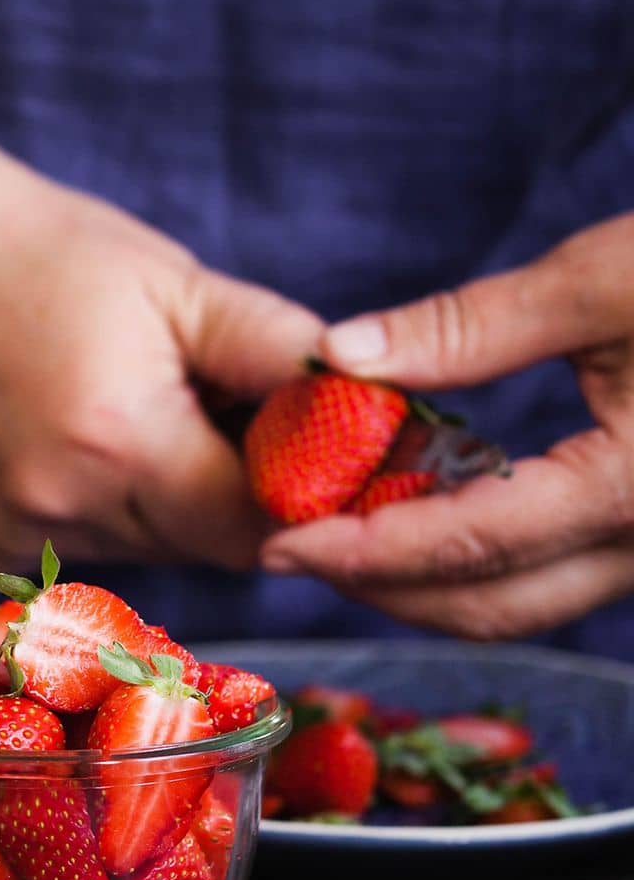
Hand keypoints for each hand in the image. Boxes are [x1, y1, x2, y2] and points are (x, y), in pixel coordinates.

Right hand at [0, 153, 321, 574]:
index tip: (315, 450)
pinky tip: (73, 443)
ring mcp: (12, 538)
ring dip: (168, 504)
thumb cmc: (41, 256)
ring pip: (147, 552)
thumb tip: (377, 407)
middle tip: (222, 415)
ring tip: (137, 415)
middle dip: (237, 494)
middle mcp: (62, 509)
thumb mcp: (177, 284)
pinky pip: (81, 553)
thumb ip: (278, 352)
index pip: (262, 519)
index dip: (302, 490)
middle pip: (207, 546)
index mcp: (123, 439)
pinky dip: (101, 511)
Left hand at [261, 212, 633, 637]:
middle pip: (488, 603)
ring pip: (525, 603)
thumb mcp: (614, 276)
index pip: (471, 544)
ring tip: (338, 534)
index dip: (363, 549)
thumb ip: (470, 327)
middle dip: (379, 584)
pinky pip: (559, 574)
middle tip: (291, 546)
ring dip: (424, 583)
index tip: (279, 540)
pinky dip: (478, 560)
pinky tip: (421, 517)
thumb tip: (338, 355)